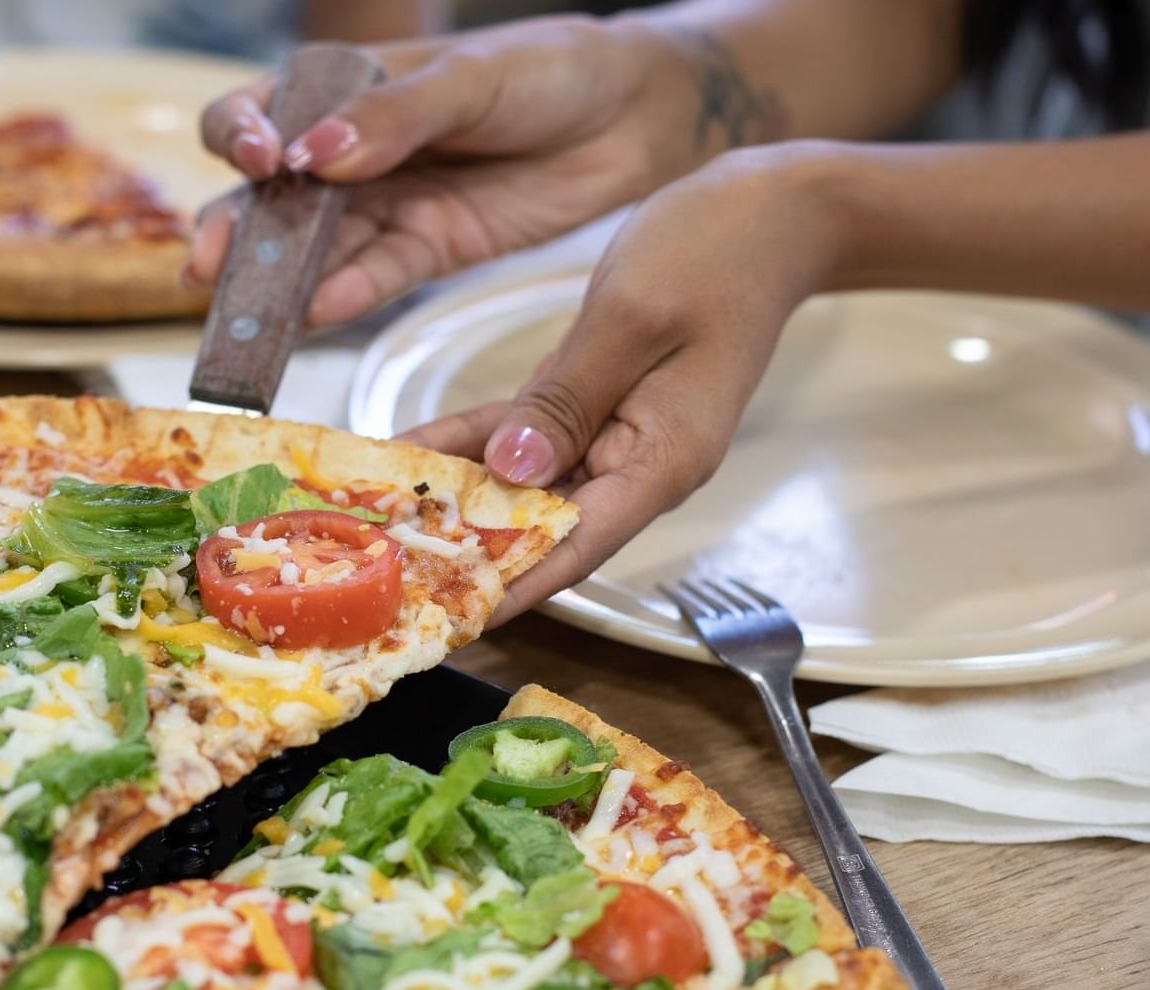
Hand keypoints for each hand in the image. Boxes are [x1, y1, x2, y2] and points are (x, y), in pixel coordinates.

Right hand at [187, 15, 708, 324]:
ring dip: (275, 282)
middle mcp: (350, 152)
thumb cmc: (551, 72)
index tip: (256, 160)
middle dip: (233, 233)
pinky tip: (320, 311)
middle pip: (269, 197)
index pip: (260, 111)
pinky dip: (343, 296)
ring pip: (311, 248)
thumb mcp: (472, 80)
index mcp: (345, 87)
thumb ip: (396, 117)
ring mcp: (388, 204)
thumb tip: (314, 153)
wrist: (637, 116)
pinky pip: (375, 277)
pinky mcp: (429, 250)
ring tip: (249, 316)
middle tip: (205, 270)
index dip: (240, 138)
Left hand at [404, 145, 851, 624]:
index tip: (451, 619)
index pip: (575, 548)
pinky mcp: (595, 401)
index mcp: (661, 462)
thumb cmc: (719, 253)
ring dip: (456, 499)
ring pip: (523, 484)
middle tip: (387, 570)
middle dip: (468, 552)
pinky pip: (524, 434)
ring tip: (378, 518)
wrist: (771, 210)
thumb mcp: (632, 319)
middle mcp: (638, 465)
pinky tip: (408, 451)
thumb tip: (509, 472)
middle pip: (543, 528)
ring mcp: (616, 436)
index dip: (510, 587)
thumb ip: (565, 399)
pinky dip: (472, 443)